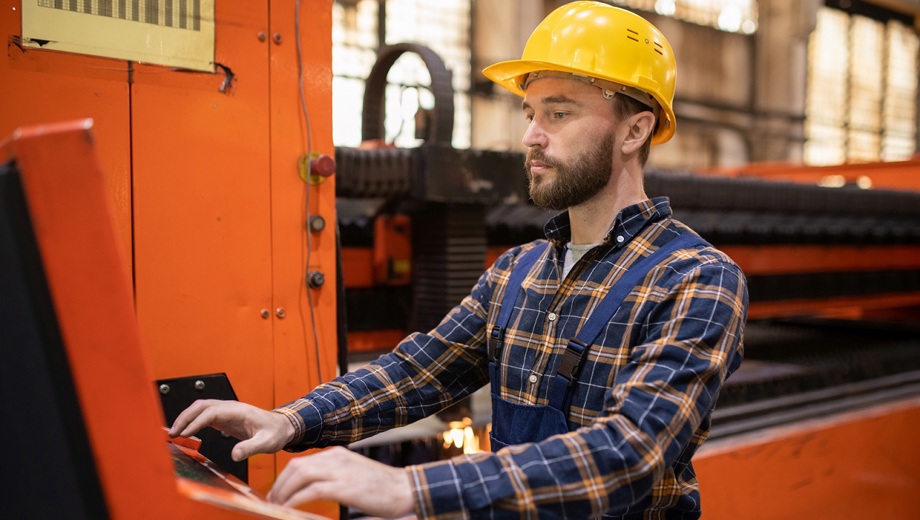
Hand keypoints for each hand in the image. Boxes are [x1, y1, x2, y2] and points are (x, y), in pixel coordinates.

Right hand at [167, 399, 294, 461]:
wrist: (282, 427)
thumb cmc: (275, 433)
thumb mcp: (267, 443)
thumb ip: (251, 448)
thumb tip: (235, 455)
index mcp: (239, 411)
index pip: (212, 412)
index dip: (197, 422)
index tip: (185, 433)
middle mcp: (231, 407)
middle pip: (202, 406)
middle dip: (185, 417)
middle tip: (172, 432)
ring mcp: (227, 411)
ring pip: (201, 408)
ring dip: (186, 417)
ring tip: (174, 432)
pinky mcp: (225, 417)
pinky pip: (205, 415)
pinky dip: (192, 421)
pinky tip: (185, 431)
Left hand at [269, 446, 413, 517]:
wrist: (404, 489)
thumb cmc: (382, 487)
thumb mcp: (354, 474)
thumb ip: (334, 476)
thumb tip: (312, 489)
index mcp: (337, 454)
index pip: (301, 462)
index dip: (284, 477)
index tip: (277, 492)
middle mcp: (336, 458)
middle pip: (296, 466)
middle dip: (280, 484)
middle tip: (272, 500)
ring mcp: (340, 471)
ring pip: (300, 475)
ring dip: (284, 492)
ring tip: (277, 506)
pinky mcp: (344, 486)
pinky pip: (311, 490)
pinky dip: (296, 499)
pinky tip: (289, 508)